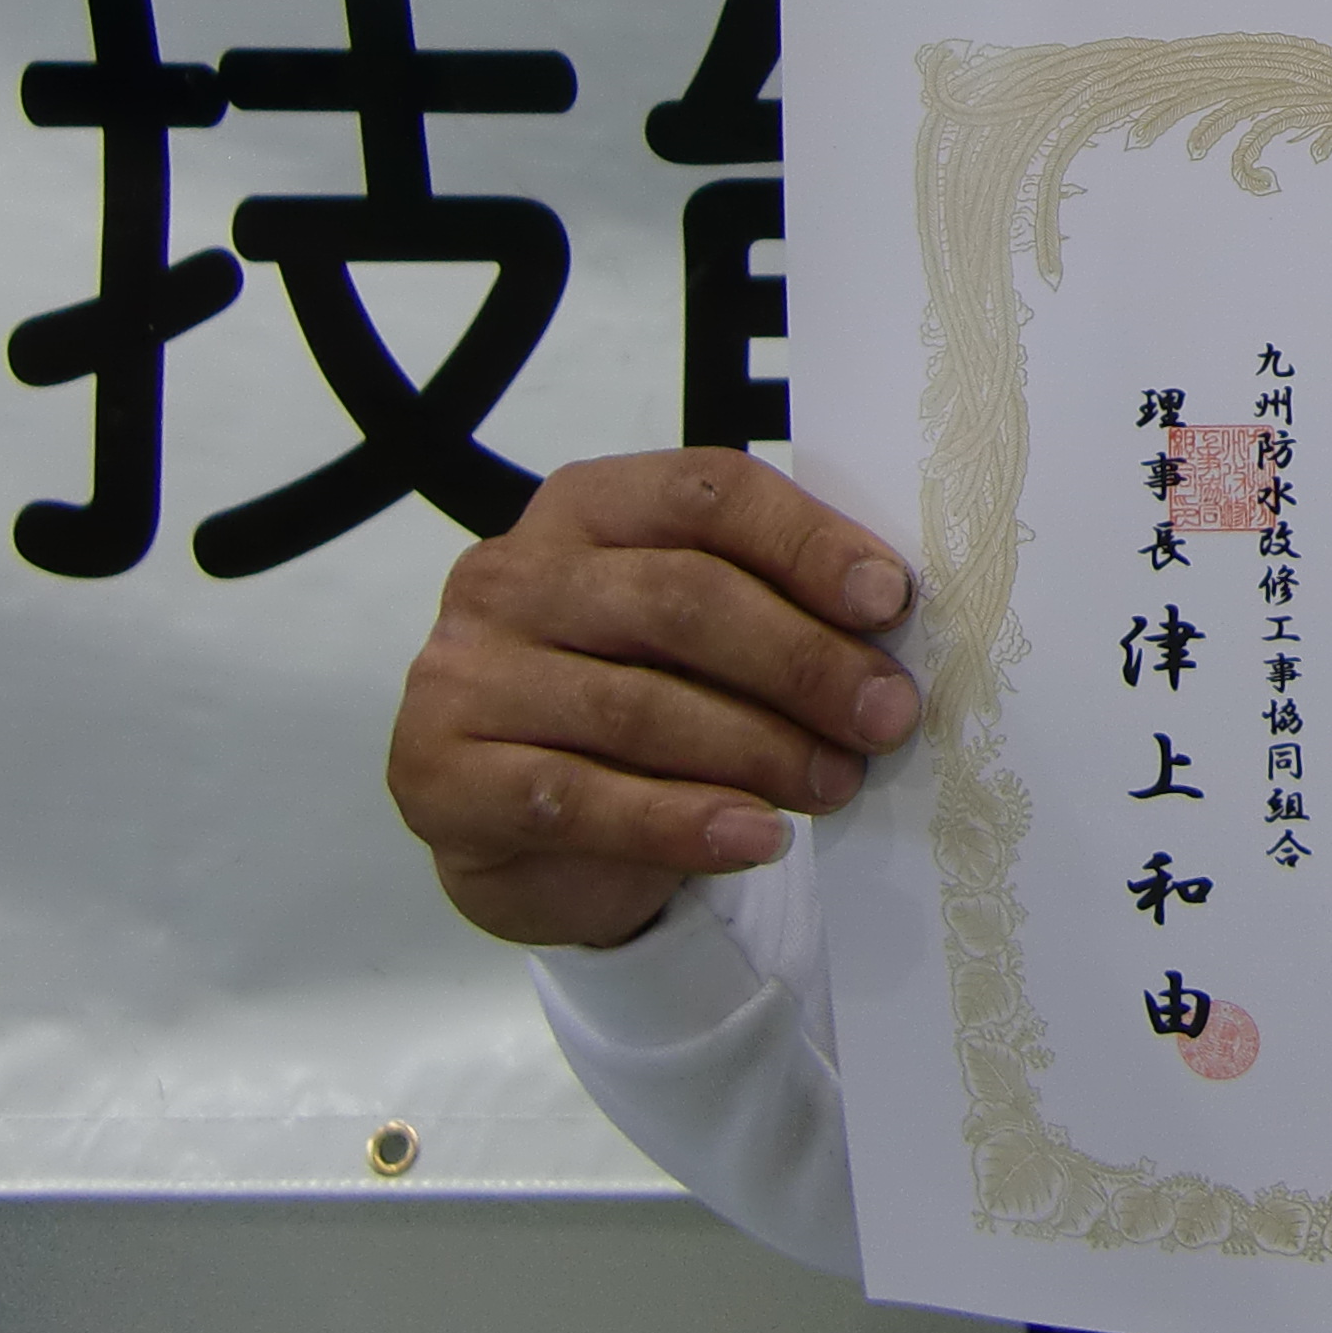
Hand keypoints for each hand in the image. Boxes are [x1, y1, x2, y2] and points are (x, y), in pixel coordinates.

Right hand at [386, 449, 922, 949]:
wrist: (530, 837)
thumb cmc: (642, 702)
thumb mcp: (705, 636)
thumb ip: (775, 603)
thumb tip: (892, 616)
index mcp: (586, 506)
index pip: (707, 494)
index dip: (806, 543)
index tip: (891, 601)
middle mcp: (510, 574)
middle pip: (682, 599)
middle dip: (803, 662)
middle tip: (886, 716)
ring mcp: (462, 674)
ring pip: (638, 706)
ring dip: (760, 750)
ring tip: (837, 784)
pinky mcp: (439, 775)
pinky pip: (579, 798)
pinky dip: (683, 822)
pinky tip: (756, 839)